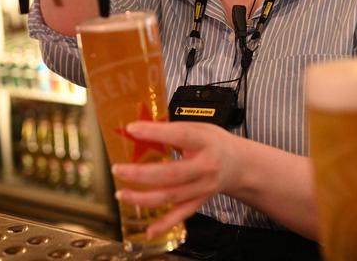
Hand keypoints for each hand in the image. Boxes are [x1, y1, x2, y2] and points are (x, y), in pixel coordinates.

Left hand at [111, 121, 240, 237]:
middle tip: (118, 169)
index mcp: (205, 142)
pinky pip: (181, 215)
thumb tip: (141, 128)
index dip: (155, 133)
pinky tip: (148, 229)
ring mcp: (202, 187)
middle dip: (141, 173)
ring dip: (143, 198)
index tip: (132, 129)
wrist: (239, 165)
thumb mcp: (200, 128)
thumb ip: (173, 129)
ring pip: (171, 196)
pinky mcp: (199, 202)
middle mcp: (205, 167)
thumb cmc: (215, 143)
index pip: (179, 135)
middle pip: (171, 173)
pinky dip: (164, 224)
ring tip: (121, 193)